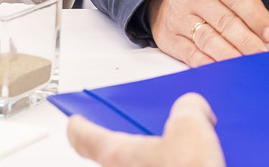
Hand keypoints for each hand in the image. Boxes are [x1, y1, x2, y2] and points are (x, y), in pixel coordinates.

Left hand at [68, 93, 224, 166]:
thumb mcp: (191, 126)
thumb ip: (186, 107)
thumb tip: (192, 108)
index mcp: (117, 154)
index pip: (83, 138)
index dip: (79, 126)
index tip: (75, 121)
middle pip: (111, 156)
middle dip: (125, 143)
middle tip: (134, 133)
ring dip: (149, 160)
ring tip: (178, 150)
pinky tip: (190, 165)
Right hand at [148, 0, 268, 65]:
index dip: (255, 15)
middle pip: (223, 21)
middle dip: (245, 41)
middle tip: (262, 54)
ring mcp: (182, 18)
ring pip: (207, 40)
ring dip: (228, 56)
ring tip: (247, 66)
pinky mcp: (172, 38)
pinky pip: (191, 55)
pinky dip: (208, 65)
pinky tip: (224, 72)